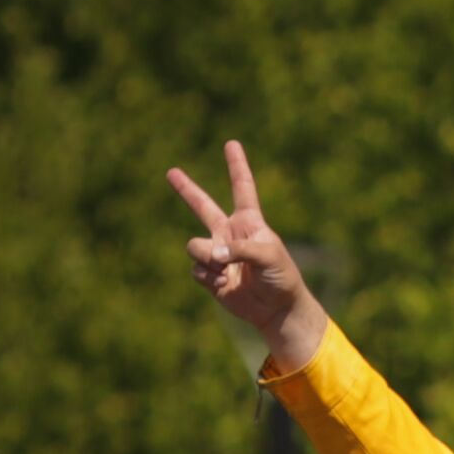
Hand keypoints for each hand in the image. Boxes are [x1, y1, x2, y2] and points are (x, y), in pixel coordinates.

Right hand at [164, 140, 329, 364]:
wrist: (276, 309)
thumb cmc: (281, 278)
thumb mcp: (268, 257)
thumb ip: (238, 249)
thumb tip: (211, 253)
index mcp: (250, 223)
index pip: (242, 188)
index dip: (237, 166)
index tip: (231, 144)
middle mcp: (230, 233)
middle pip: (203, 206)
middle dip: (187, 189)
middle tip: (171, 172)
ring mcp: (217, 253)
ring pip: (195, 245)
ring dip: (207, 258)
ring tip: (226, 270)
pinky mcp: (209, 273)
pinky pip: (195, 269)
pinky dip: (208, 278)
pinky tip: (224, 285)